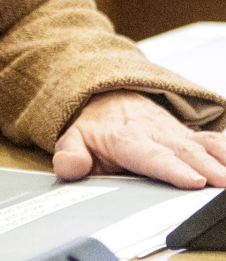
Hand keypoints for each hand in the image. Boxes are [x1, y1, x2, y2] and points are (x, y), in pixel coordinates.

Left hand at [54, 90, 225, 187]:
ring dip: (221, 159)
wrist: (107, 95)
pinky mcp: (188, 135)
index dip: (173, 169)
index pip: (152, 156)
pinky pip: (212, 140)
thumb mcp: (73, 136)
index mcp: (127, 138)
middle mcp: (155, 133)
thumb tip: (68, 166)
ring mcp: (174, 133)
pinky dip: (225, 149)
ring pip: (203, 144)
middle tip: (223, 184)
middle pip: (185, 152)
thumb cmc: (95, 124)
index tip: (193, 180)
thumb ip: (70, 154)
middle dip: (208, 168)